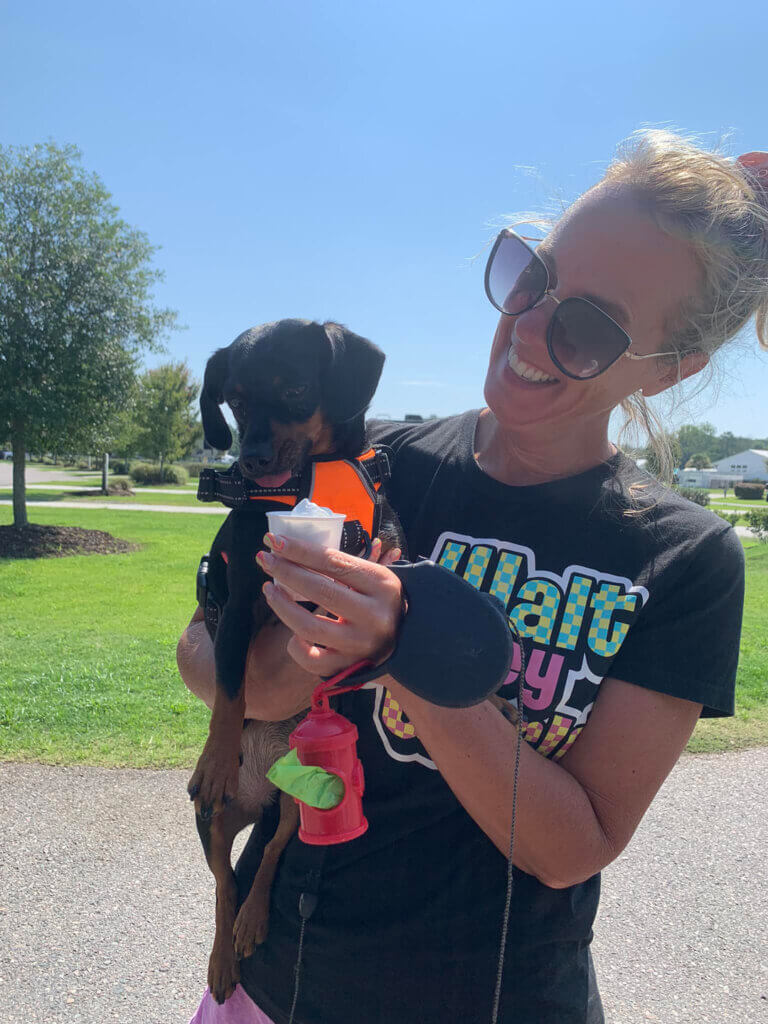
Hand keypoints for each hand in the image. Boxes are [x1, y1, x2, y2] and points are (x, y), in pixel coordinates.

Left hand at [256, 534, 403, 676]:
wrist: (408, 637)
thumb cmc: (379, 598)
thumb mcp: (372, 575)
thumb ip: (340, 563)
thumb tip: (292, 545)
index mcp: (381, 584)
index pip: (333, 562)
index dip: (300, 551)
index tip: (273, 540)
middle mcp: (374, 615)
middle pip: (320, 590)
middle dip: (286, 571)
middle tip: (264, 559)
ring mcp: (362, 644)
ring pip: (310, 626)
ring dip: (282, 606)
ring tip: (269, 590)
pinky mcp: (350, 666)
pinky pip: (312, 660)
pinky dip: (297, 647)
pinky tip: (292, 634)